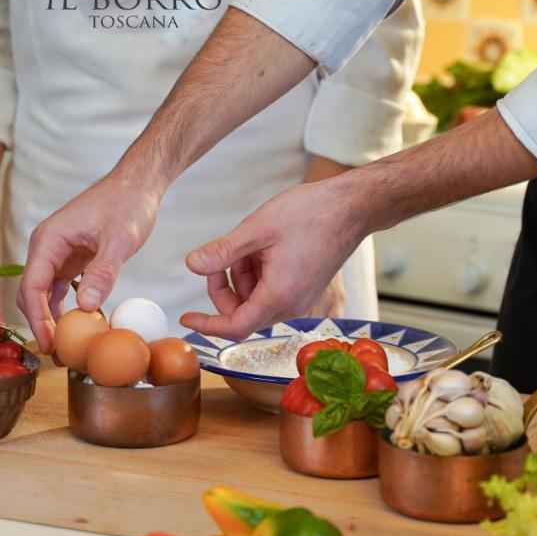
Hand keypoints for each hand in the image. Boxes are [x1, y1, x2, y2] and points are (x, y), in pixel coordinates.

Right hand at [17, 172, 163, 352]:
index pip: (32, 285)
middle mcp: (46, 247)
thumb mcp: (120, 239)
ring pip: (43, 295)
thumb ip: (103, 271)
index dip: (37, 318)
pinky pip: (59, 290)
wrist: (137, 184)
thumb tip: (87, 307)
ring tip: (65, 350)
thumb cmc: (128, 203)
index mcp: (49, 239)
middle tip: (57, 356)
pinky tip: (78, 330)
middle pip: (31, 293)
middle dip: (40, 325)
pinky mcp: (70, 260)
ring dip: (51, 321)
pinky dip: (65, 311)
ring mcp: (56, 254)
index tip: (48, 343)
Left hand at [180, 179, 366, 336]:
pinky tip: (262, 249)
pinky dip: (257, 276)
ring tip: (248, 245)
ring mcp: (300, 300)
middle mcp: (291, 305)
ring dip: (242, 279)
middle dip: (224, 289)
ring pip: (255, 302)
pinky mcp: (305, 290)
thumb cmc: (310, 214)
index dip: (207, 325)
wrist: (350, 208)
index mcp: (279, 295)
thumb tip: (191, 265)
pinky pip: (270, 293)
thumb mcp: (257, 229)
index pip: (235, 327)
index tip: (186, 318)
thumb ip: (222, 252)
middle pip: (242, 315)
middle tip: (221, 257)